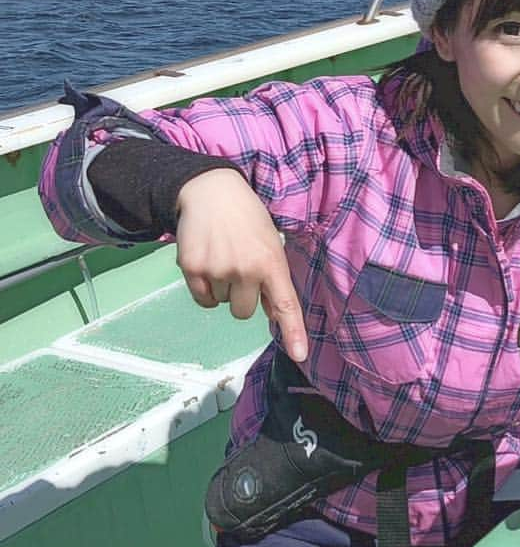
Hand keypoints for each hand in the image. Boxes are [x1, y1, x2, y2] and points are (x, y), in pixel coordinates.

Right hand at [175, 169, 307, 362]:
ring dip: (222, 288)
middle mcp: (246, 269)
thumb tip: (275, 316)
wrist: (211, 190)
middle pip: (243, 312)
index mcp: (272, 264)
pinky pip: (202, 298)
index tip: (299, 356)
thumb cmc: (248, 222)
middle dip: (241, 298)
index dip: (293, 333)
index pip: (286, 305)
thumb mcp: (270, 246)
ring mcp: (218, 269)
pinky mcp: (192, 267)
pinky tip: (207, 262)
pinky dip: (204, 288)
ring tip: (222, 256)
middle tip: (238, 268)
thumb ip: (274, 282)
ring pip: (222, 303)